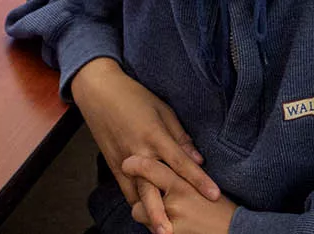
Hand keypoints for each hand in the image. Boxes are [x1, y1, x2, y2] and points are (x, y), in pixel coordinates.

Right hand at [71, 59, 219, 232]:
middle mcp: (139, 152)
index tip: (213, 195)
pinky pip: (125, 189)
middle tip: (172, 232)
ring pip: (136, 194)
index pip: (181, 163)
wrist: (99, 93)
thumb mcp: (163, 110)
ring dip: (148, 213)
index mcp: (154, 136)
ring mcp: (123, 160)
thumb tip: (198, 159)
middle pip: (153, 188)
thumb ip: (180, 137)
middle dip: (162, 212)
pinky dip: (135, 202)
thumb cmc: (135, 97)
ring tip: (161, 230)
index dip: (199, 180)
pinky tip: (145, 214)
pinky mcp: (113, 164)